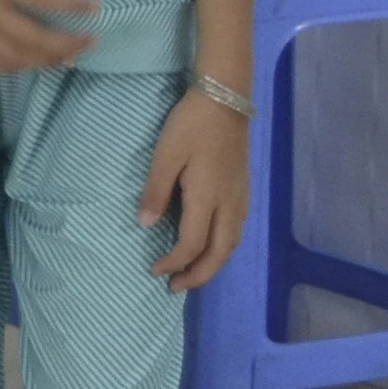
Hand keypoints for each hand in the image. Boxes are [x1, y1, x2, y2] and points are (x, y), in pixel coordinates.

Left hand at [145, 89, 249, 288]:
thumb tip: (145, 225)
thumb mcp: (165, 156)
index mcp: (207, 198)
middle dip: (199, 275)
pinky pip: (236, 230)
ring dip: (213, 263)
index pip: (192, 244)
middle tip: (176, 287)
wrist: (225, 101)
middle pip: (219, 253)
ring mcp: (240, 197)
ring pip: (232, 243)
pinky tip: (210, 244)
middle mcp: (229, 204)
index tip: (155, 271)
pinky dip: (223, 247)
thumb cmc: (190, 126)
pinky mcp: (243, 189)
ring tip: (192, 272)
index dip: (174, 262)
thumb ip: (155, 191)